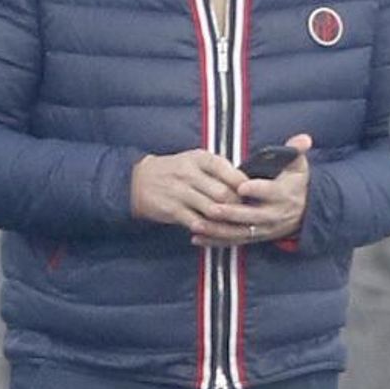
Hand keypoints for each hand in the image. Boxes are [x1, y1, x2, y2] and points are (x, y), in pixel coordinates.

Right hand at [130, 149, 248, 236]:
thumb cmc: (174, 170)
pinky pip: (197, 223)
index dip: (243, 184)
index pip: (228, 170)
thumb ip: (217, 169)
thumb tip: (245, 182)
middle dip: (237, 205)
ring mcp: (180, 193)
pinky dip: (210, 229)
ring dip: (226, 220)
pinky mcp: (173, 210)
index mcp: (199, 158)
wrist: (138, 181)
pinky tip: (216, 230)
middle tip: (245, 212)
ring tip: (235, 223)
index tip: (251, 193)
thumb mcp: (194, 160)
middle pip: (223, 193)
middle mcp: (189, 173)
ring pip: (213, 210)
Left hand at [197, 134, 311, 246]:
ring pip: (239, 232)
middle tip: (212, 208)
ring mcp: (263, 229)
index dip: (257, 190)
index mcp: (284, 194)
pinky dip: (215, 241)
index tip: (241, 186)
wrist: (304, 211)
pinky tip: (197, 238)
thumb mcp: (298, 166)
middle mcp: (273, 215)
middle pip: (251, 216)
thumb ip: (296, 151)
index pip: (271, 192)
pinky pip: (233, 242)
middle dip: (231, 213)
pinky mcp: (254, 238)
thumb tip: (303, 139)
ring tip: (197, 225)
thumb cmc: (295, 183)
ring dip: (218, 230)